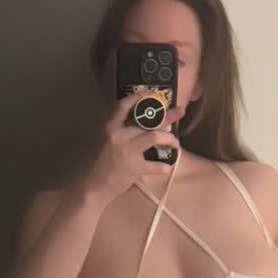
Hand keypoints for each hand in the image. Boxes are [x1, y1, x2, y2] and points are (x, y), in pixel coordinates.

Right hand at [82, 87, 181, 206]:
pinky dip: (165, 166)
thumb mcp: (110, 141)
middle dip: (168, 116)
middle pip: (148, 121)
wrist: (96, 185)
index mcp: (112, 127)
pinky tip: (166, 167)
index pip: (124, 106)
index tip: (152, 93)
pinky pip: (157, 165)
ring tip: (175, 144)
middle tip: (180, 112)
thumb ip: (124, 131)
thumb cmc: (105, 163)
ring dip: (170, 139)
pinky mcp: (135, 168)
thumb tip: (146, 123)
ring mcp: (128, 151)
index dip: (139, 97)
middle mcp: (120, 136)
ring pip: (156, 137)